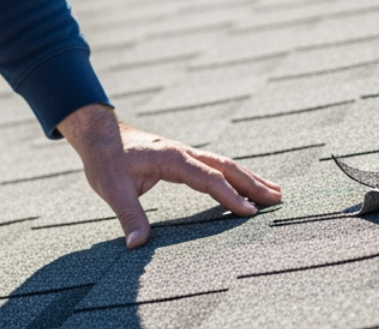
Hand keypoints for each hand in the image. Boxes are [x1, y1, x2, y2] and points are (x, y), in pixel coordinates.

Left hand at [57, 103, 281, 248]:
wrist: (99, 134)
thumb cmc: (105, 159)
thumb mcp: (111, 188)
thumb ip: (128, 215)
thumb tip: (136, 245)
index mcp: (172, 158)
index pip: (208, 178)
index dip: (230, 196)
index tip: (250, 212)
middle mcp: (183, 153)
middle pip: (225, 167)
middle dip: (252, 183)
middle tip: (279, 197)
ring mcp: (184, 154)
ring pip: (223, 164)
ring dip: (248, 177)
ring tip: (273, 191)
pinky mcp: (182, 159)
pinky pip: (213, 167)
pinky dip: (232, 176)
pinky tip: (243, 186)